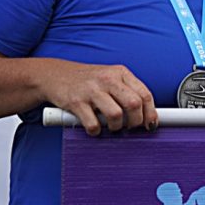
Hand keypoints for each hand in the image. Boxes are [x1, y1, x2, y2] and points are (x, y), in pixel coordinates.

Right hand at [37, 60, 157, 136]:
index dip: (150, 113)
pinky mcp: (75, 102)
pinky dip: (96, 130)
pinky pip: (93, 124)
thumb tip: (148, 116)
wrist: (54, 75)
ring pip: (116, 115)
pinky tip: (95, 127)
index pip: (145, 94)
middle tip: (130, 127)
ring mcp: (91, 90)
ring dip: (117, 127)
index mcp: (121, 73)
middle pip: (134, 104)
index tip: (150, 124)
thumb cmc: (88, 81)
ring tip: (112, 127)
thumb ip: (128, 92)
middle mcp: (107, 79)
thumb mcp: (111, 78)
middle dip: (136, 122)